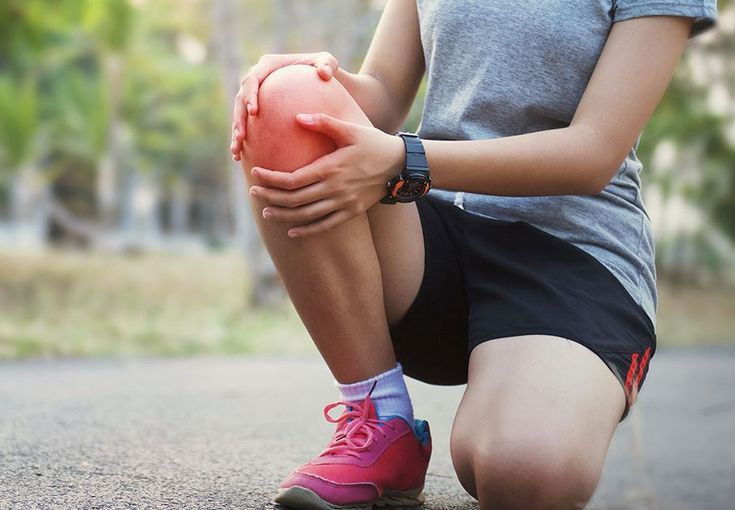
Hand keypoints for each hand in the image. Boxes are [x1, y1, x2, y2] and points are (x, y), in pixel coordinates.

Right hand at [230, 52, 338, 160]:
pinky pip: (247, 126)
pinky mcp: (257, 110)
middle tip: (241, 137)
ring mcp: (255, 96)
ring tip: (236, 151)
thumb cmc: (325, 70)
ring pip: (239, 115)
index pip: (253, 79)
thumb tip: (324, 73)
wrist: (320, 82)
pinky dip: (242, 140)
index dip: (250, 95)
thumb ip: (327, 64)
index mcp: (267, 66)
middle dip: (239, 119)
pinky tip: (239, 158)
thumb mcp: (328, 63)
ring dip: (236, 133)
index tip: (254, 112)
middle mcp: (257, 79)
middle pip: (240, 100)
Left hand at [249, 113, 404, 237]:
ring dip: (284, 215)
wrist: (400, 165)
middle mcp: (334, 189)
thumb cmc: (373, 143)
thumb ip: (323, 122)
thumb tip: (297, 117)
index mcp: (331, 168)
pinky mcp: (351, 212)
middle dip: (271, 197)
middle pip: (295, 199)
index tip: (255, 174)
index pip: (292, 178)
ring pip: (307, 215)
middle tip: (253, 193)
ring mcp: (343, 203)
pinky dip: (307, 230)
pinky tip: (292, 232)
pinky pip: (325, 225)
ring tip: (266, 212)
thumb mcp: (350, 129)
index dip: (271, 179)